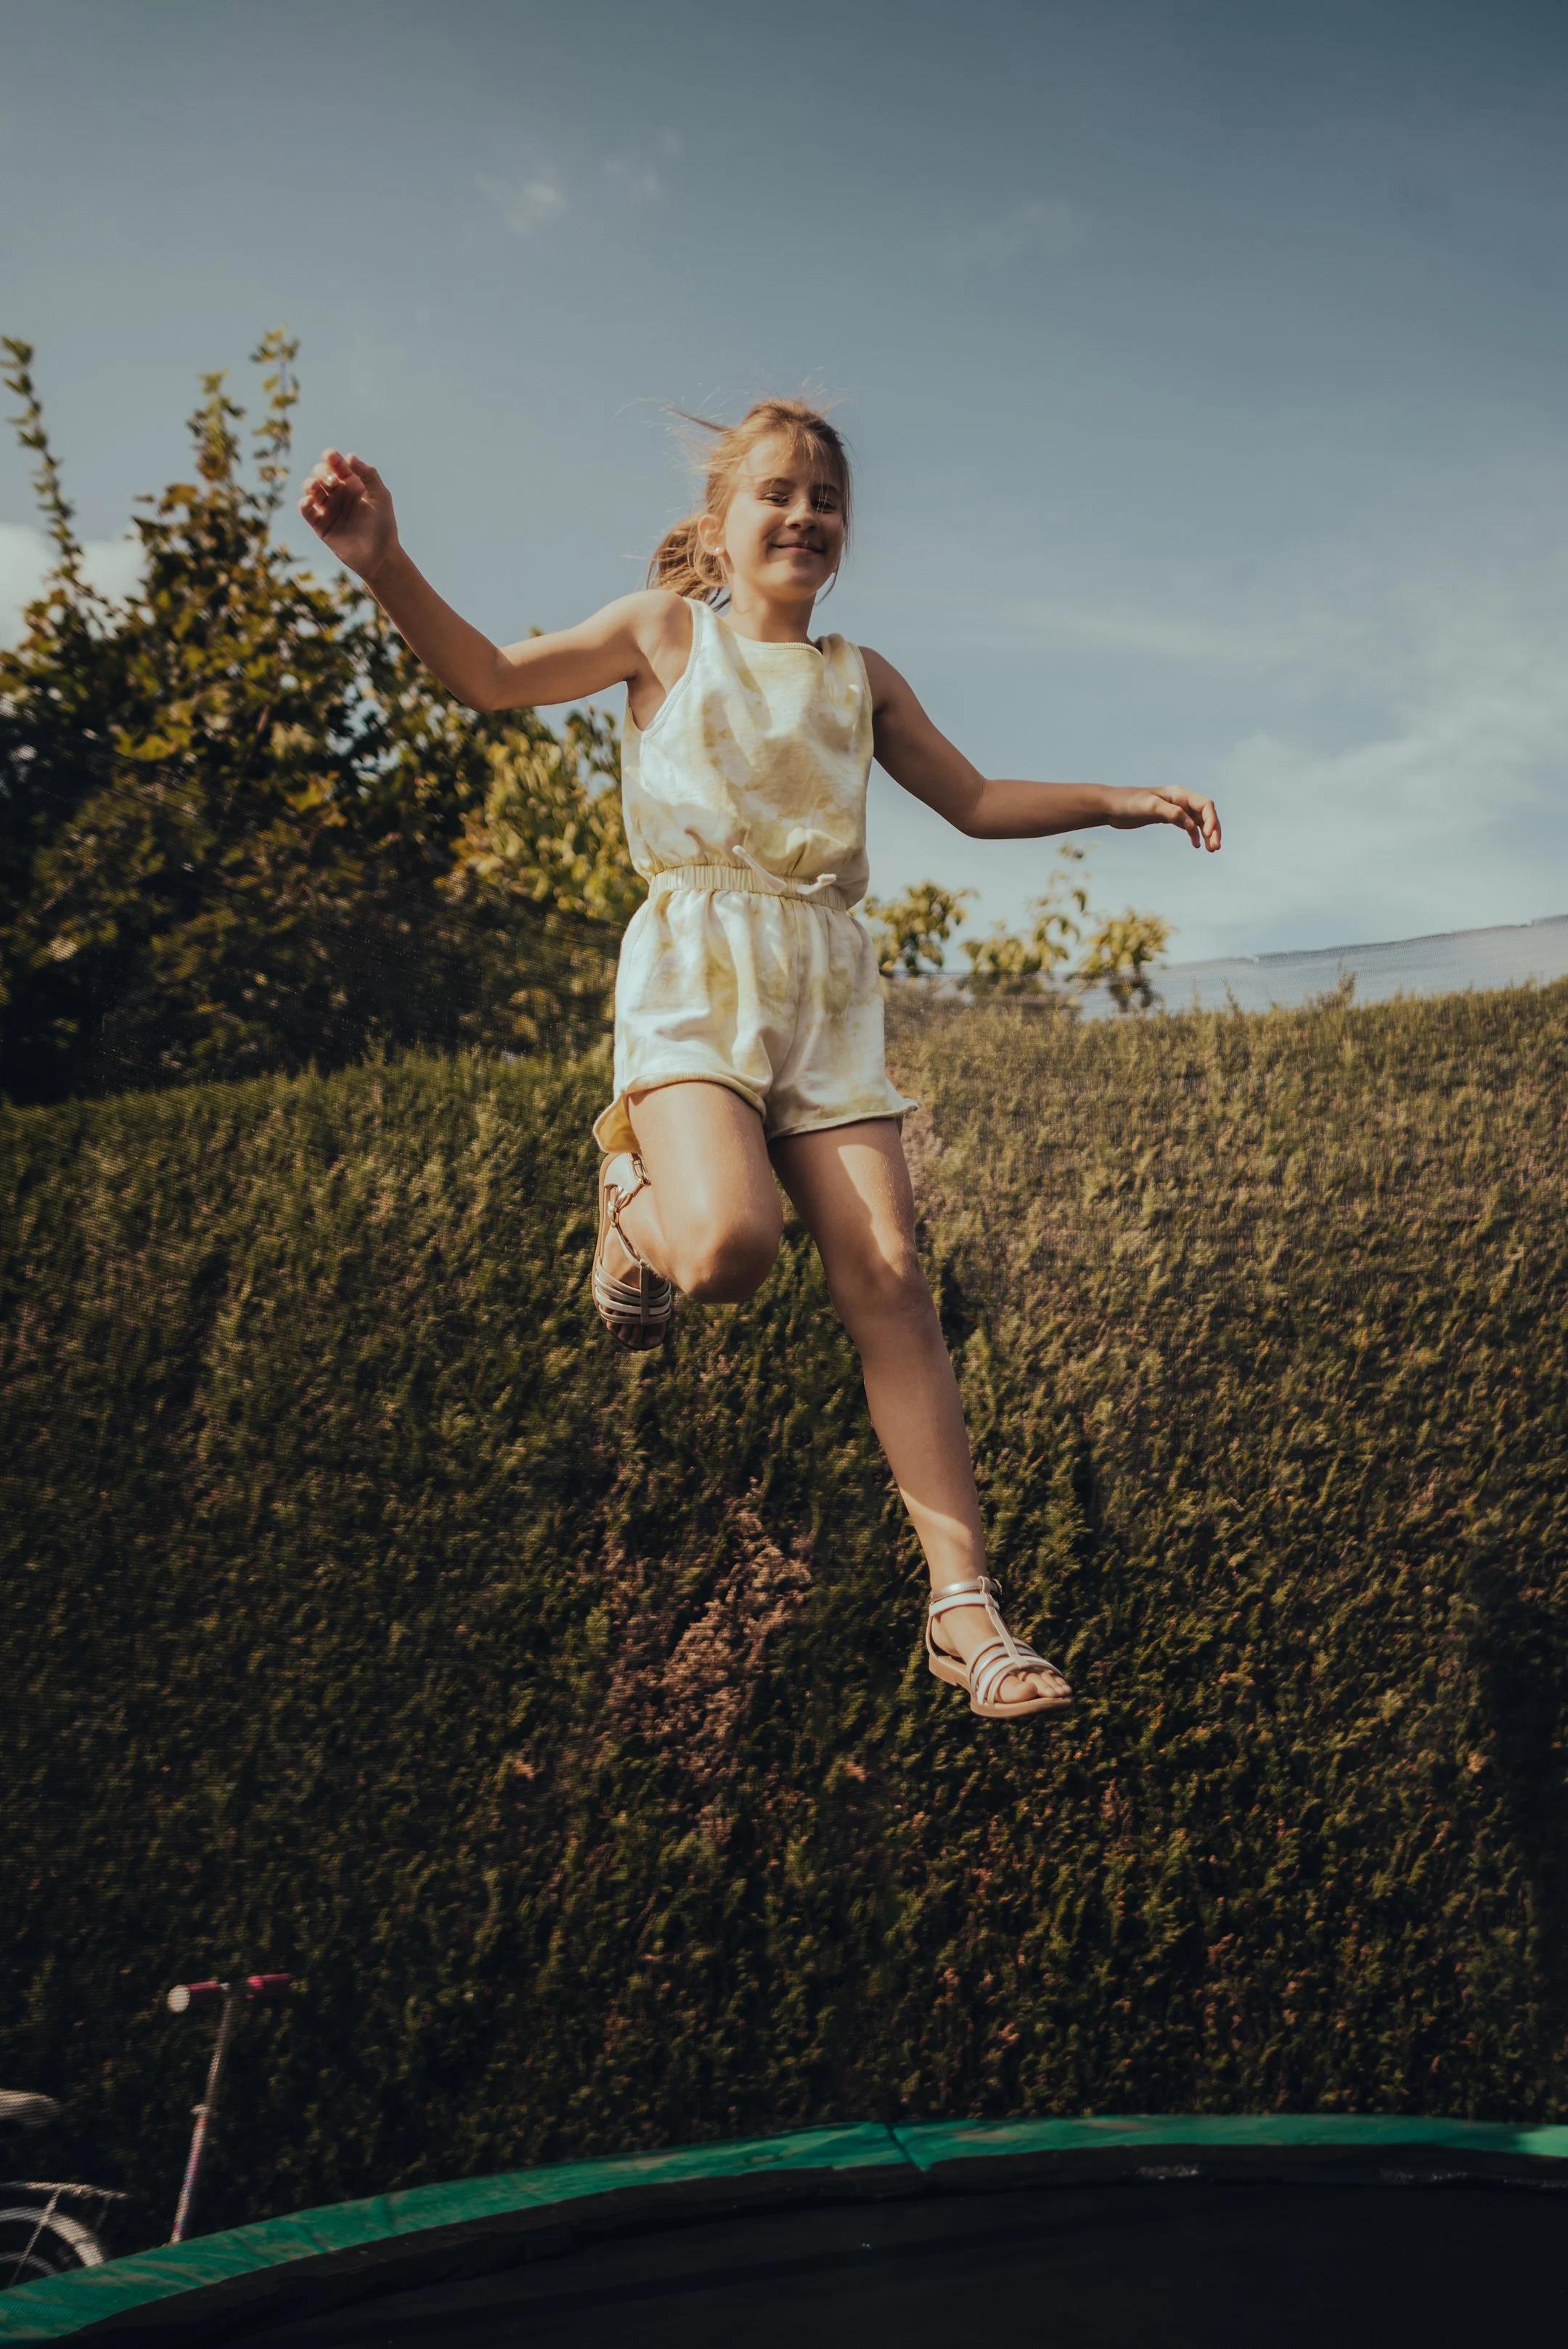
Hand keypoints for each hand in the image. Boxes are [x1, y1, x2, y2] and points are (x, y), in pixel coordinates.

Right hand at [298, 447, 398, 582]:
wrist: (379, 557)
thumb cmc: (383, 526)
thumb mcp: (381, 496)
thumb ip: (368, 474)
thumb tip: (349, 456)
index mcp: (353, 483)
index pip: (337, 464)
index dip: (331, 457)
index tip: (331, 456)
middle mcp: (339, 494)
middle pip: (321, 473)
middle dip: (322, 473)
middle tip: (333, 483)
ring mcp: (329, 509)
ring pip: (311, 489)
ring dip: (310, 484)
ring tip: (317, 488)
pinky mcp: (320, 525)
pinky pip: (306, 510)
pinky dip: (304, 503)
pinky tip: (310, 501)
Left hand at [1107, 784, 1220, 851]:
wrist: (1111, 806)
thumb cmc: (1129, 803)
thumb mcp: (1149, 807)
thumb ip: (1171, 813)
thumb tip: (1191, 825)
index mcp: (1178, 794)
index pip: (1205, 805)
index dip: (1211, 820)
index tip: (1209, 836)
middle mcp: (1180, 800)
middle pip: (1205, 814)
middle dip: (1214, 829)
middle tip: (1216, 848)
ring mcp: (1175, 809)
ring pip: (1199, 821)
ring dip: (1207, 834)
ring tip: (1212, 850)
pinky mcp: (1167, 817)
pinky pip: (1188, 826)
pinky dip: (1194, 835)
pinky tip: (1197, 846)